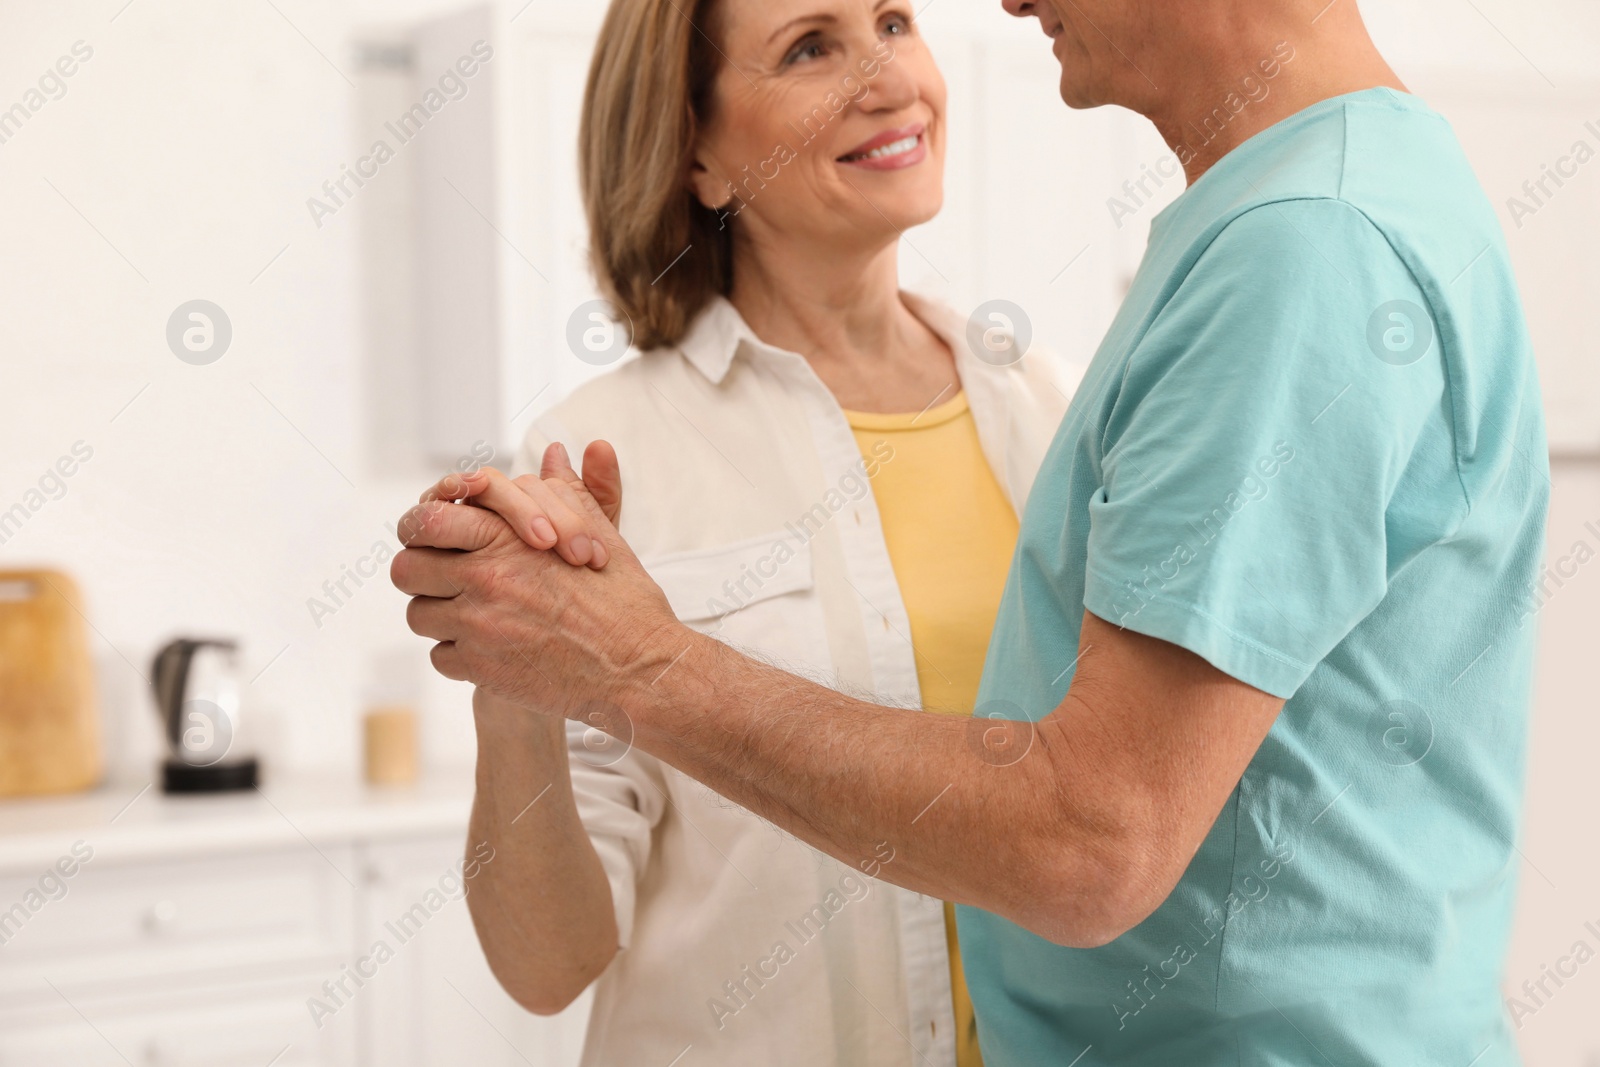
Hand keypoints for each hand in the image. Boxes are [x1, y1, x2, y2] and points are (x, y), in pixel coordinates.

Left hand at [392, 445, 685, 717]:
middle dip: (422, 575)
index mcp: (508, 537)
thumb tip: (556, 453)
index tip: (433, 541)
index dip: (421, 530)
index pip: (426, 521)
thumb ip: (567, 492)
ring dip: (440, 617)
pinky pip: (440, 656)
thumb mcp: (599, 534)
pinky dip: (460, 655)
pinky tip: (493, 650)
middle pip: (408, 569)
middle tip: (443, 581)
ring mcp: (478, 625)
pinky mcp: (480, 669)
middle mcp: (485, 577)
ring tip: (474, 618)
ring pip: (419, 615)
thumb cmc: (625, 601)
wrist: (638, 667)